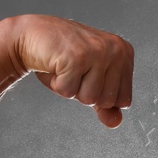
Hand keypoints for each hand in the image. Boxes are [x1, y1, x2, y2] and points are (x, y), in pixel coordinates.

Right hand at [6, 14, 132, 127]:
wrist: (32, 35)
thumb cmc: (63, 60)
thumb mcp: (89, 83)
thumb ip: (106, 106)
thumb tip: (116, 122)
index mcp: (125, 53)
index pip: (124, 102)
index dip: (100, 96)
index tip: (88, 75)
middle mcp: (116, 49)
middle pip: (107, 102)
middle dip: (84, 93)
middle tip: (74, 70)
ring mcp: (98, 51)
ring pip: (89, 99)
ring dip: (71, 88)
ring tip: (66, 67)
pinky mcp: (77, 56)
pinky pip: (68, 92)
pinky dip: (57, 84)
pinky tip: (56, 64)